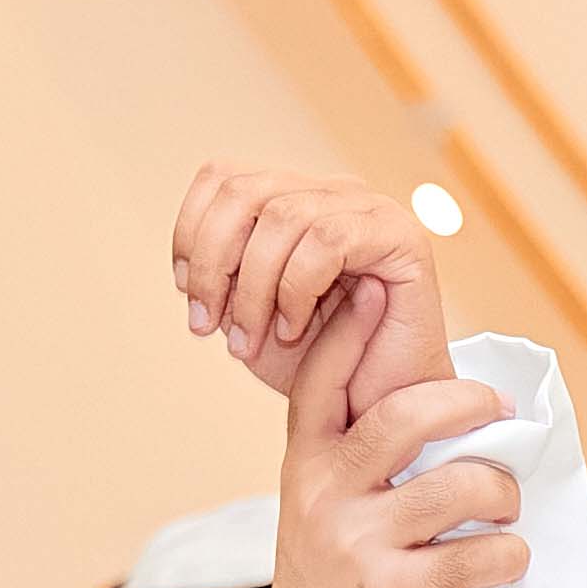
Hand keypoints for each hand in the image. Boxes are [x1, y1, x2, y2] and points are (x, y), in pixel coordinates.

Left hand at [170, 163, 452, 425]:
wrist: (381, 409)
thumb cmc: (322, 366)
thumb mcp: (251, 321)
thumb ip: (221, 283)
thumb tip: (192, 266)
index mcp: (294, 202)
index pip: (224, 178)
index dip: (191, 231)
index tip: (187, 292)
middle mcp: (330, 194)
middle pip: (244, 190)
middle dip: (211, 263)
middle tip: (206, 325)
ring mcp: (368, 209)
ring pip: (282, 215)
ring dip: (252, 289)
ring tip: (250, 342)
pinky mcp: (399, 236)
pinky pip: (328, 241)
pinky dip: (295, 288)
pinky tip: (294, 327)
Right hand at [247, 305, 518, 587]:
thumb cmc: (333, 584)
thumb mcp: (319, 509)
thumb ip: (352, 455)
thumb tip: (423, 388)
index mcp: (306, 468)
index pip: (321, 383)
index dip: (348, 331)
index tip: (375, 292)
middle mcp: (326, 500)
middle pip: (404, 417)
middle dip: (466, 403)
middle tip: (497, 410)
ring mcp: (360, 548)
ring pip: (461, 486)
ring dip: (501, 494)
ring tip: (502, 509)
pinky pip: (484, 555)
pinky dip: (509, 556)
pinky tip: (502, 562)